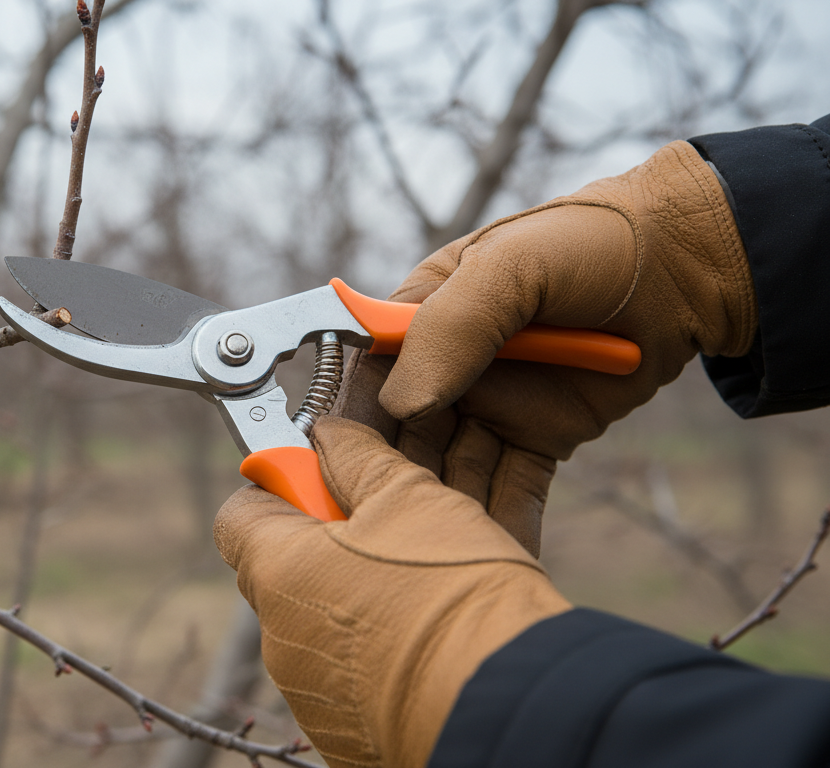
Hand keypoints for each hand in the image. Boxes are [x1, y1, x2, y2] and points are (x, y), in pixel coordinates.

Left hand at [214, 416, 569, 767]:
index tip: (326, 478)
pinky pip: (354, 670)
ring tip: (426, 582)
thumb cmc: (455, 593)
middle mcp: (279, 637)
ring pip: (325, 618)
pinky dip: (383, 645)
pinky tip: (434, 632)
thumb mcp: (411, 498)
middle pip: (287, 566)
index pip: (240, 512)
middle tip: (394, 526)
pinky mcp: (347, 729)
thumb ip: (359, 457)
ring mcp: (310, 690)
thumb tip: (330, 436)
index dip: (281, 484)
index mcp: (277, 571)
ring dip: (362, 591)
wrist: (506, 705)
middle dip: (332, 538)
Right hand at [338, 140, 756, 554]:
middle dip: (385, 488)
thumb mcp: (513, 266)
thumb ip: (453, 326)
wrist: (688, 268)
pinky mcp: (536, 442)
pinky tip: (486, 568)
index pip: (364, 377)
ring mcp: (490, 410)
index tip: (329, 473)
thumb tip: (401, 403)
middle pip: (398, 440)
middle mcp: (444, 371)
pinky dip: (499, 529)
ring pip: (449, 475)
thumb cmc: (590, 242)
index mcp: (419, 318)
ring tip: (423, 569)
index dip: (345, 424)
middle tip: (372, 543)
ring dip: (436, 519)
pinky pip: (510, 493)